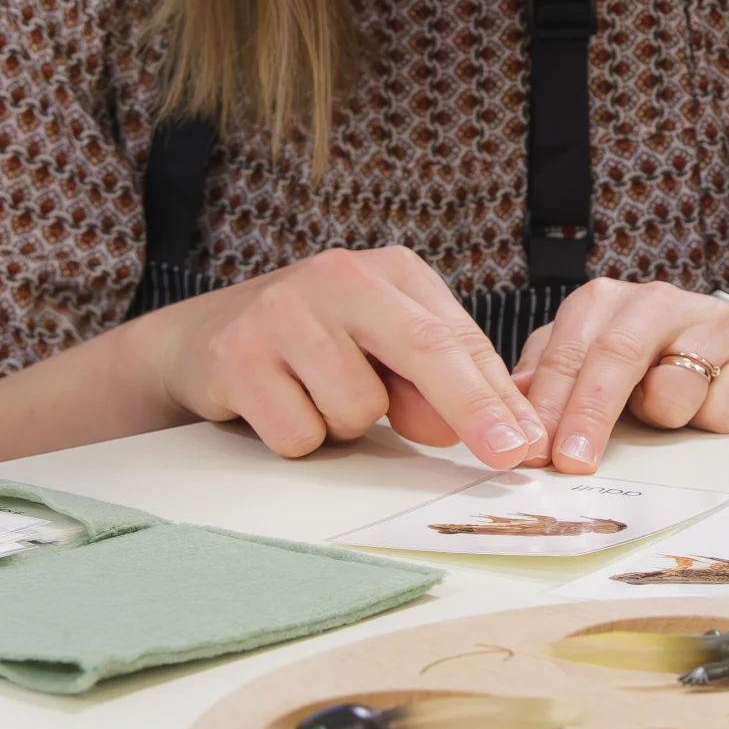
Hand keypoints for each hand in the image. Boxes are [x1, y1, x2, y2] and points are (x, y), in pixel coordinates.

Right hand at [150, 246, 547, 468]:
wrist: (201, 340)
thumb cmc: (312, 347)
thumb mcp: (382, 353)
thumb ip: (432, 386)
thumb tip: (478, 430)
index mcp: (390, 272)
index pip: (458, 339)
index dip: (497, 396)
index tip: (527, 442)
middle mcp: (341, 276)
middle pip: (424, 350)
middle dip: (471, 408)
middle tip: (504, 455)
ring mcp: (285, 311)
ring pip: (357, 407)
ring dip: (344, 426)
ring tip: (314, 395)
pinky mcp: (237, 355)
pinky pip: (299, 433)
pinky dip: (297, 437)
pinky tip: (277, 404)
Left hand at [511, 280, 728, 472]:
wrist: (722, 357)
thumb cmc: (641, 364)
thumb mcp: (585, 364)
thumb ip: (547, 375)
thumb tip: (512, 402)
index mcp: (604, 301)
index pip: (567, 351)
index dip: (549, 402)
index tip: (534, 449)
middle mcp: (654, 300)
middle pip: (616, 355)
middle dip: (590, 414)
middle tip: (572, 461)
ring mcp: (708, 319)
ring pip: (673, 388)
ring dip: (661, 418)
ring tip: (663, 415)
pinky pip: (720, 409)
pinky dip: (707, 423)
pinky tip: (704, 409)